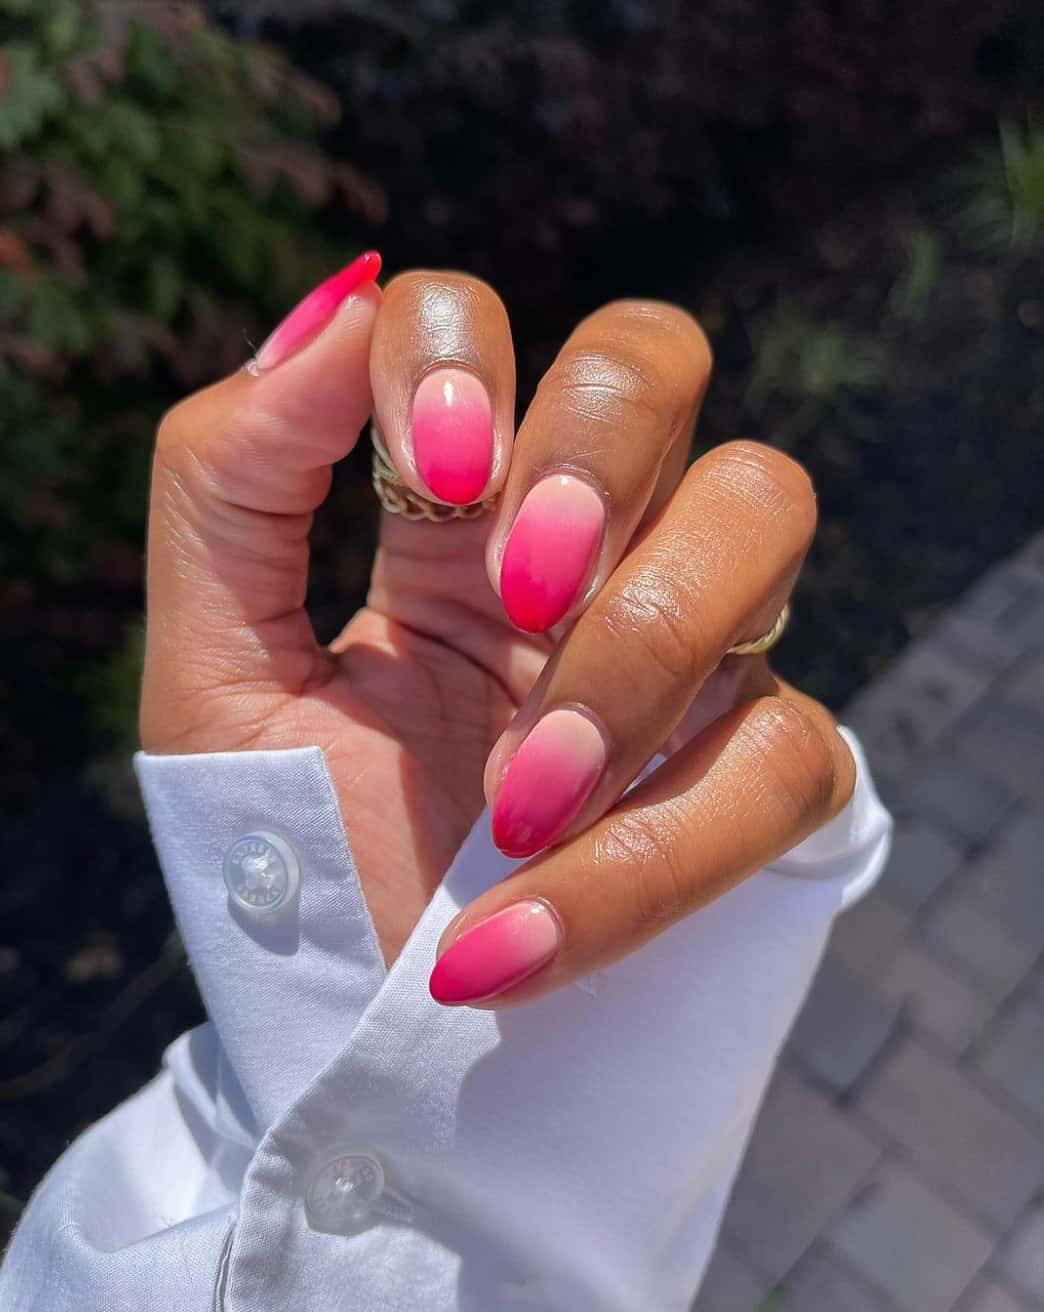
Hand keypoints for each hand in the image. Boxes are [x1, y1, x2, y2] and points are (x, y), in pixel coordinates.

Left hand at [141, 252, 854, 1003]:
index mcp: (441, 516)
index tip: (438, 473)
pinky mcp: (759, 771)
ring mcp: (685, 645)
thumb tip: (333, 309)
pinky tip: (518, 940)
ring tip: (521, 798)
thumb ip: (231, 488)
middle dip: (593, 448)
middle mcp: (577, 547)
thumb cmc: (291, 855)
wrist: (357, 1039)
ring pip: (765, 503)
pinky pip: (792, 753)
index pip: (476, 317)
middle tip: (519, 589)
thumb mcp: (215, 679)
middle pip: (654, 353)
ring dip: (644, 646)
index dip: (465, 353)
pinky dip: (653, 856)